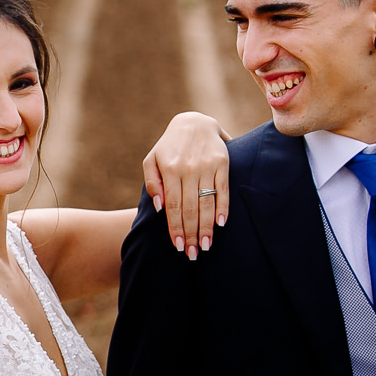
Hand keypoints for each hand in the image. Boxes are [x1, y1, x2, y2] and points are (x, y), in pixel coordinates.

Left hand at [143, 111, 230, 260]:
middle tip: (193, 254)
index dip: (176, 228)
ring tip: (206, 246)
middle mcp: (189, 169)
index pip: (173, 206)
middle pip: (190, 209)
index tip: (178, 247)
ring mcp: (207, 166)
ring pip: (207, 203)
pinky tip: (221, 224)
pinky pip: (223, 190)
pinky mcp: (223, 164)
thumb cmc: (168, 146)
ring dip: (207, 227)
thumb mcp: (151, 159)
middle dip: (192, 234)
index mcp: (170, 170)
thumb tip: (158, 207)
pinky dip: (223, 208)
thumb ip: (151, 182)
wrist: (193, 122)